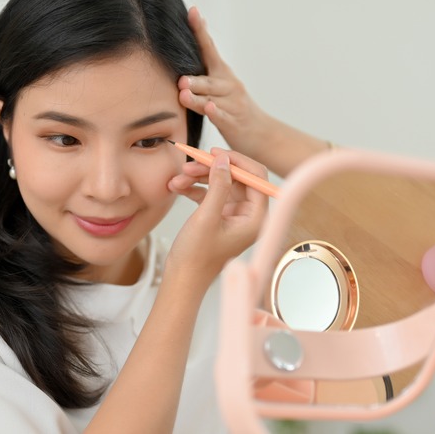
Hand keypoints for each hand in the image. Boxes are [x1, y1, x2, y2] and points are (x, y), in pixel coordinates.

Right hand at [166, 148, 267, 280]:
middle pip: (237, 178)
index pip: (256, 177)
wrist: (182, 280)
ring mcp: (234, 216)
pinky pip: (211, 193)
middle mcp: (249, 216)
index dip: (236, 161)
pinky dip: (195, 189)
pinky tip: (178, 188)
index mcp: (256, 218)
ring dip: (199, 178)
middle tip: (190, 164)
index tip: (215, 153)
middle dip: (212, 170)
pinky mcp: (220, 217)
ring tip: (178, 179)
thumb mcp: (206, 217)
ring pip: (220, 184)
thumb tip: (223, 160)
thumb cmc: (196, 258)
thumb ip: (218, 186)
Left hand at [180, 7, 327, 177]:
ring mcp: (232, 103)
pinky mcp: (233, 121)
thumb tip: (183, 58)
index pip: (208, 49)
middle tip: (181, 79)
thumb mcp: (219, 87)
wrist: (260, 133)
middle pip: (209, 80)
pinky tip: (210, 108)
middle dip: (195, 79)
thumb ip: (202, 74)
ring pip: (211, 99)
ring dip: (197, 97)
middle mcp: (229, 85)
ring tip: (184, 93)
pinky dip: (215, 112)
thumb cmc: (233, 108)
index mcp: (222, 73)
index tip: (192, 12)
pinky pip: (222, 116)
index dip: (200, 31)